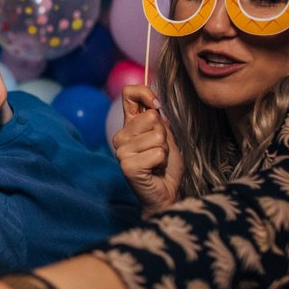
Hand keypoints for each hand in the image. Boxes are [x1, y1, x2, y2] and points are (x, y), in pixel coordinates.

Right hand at [110, 86, 182, 212]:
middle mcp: (121, 137)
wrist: (166, 194)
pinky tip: (155, 170)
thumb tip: (155, 106)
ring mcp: (122, 151)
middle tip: (160, 151)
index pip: (129, 94)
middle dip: (164, 135)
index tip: (156, 105)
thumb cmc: (166, 168)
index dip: (145, 93)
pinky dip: (163, 162)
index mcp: (129, 127)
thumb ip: (160, 122)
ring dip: (165, 151)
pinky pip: (157, 153)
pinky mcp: (128, 166)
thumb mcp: (167, 139)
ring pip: (157, 137)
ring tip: (158, 162)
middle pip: (151, 117)